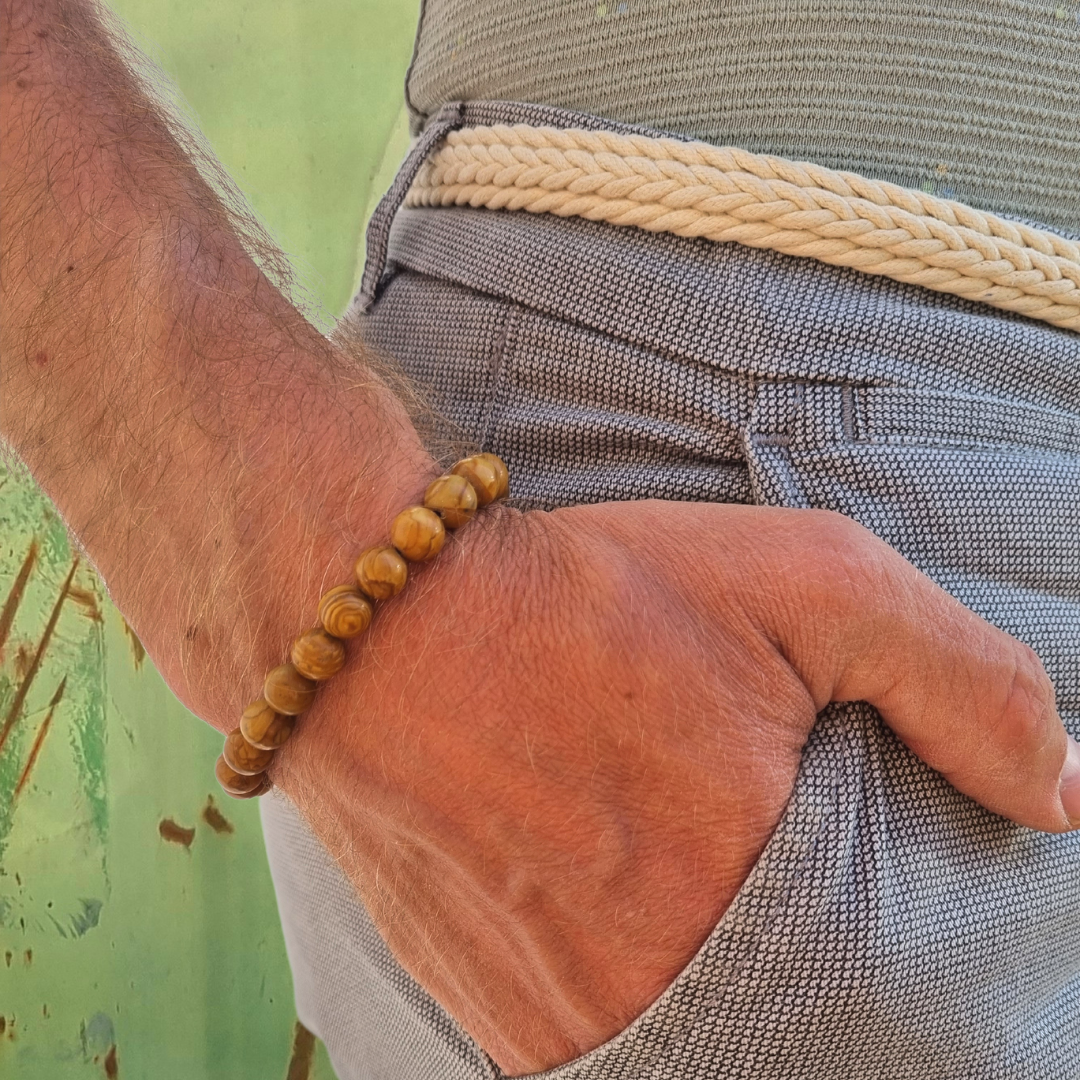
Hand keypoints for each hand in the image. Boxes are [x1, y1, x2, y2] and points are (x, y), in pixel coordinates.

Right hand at [271, 499, 1079, 1073]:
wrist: (381, 629)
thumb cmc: (591, 595)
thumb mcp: (807, 582)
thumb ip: (961, 683)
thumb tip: (1060, 796)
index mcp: (756, 900)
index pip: (891, 996)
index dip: (887, 946)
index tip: (844, 884)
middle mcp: (658, 992)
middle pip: (789, 1025)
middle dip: (794, 959)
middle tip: (742, 865)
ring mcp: (564, 1025)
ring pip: (692, 1042)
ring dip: (708, 979)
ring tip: (666, 876)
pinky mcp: (496, 1022)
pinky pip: (607, 1045)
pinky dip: (635, 991)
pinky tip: (608, 903)